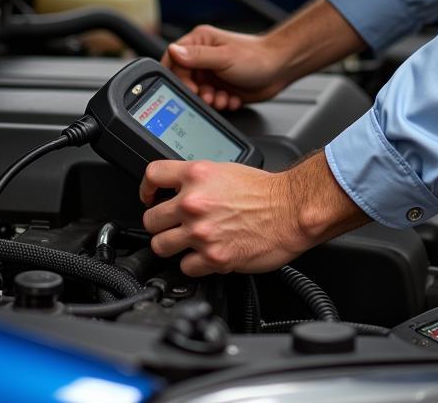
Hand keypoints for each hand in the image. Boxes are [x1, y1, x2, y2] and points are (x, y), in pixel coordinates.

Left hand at [140, 152, 368, 275]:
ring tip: (187, 242)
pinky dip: (194, 264)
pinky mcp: (213, 258)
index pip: (152, 175)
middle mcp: (194, 203)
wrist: (291, 210)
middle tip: (173, 224)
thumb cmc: (267, 191)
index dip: (146, 188)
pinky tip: (206, 255)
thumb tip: (179, 189)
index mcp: (197, 175)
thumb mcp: (226, 169)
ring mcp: (201, 232)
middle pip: (150, 218)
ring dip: (172, 245)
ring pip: (160, 246)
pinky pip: (185, 267)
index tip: (150, 196)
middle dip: (160, 223)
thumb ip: (198, 179)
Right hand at [162, 25, 287, 110]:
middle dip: (196, 93)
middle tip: (208, 97)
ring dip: (210, 100)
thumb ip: (197, 56)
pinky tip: (232, 99)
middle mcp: (204, 57)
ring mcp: (213, 73)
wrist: (281, 68)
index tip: (188, 88)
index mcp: (200, 41)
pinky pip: (212, 101)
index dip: (177, 77)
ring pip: (198, 93)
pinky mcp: (222, 87)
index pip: (174, 59)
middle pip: (184, 80)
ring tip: (223, 99)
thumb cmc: (257, 57)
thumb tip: (172, 51)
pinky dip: (222, 103)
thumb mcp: (224, 57)